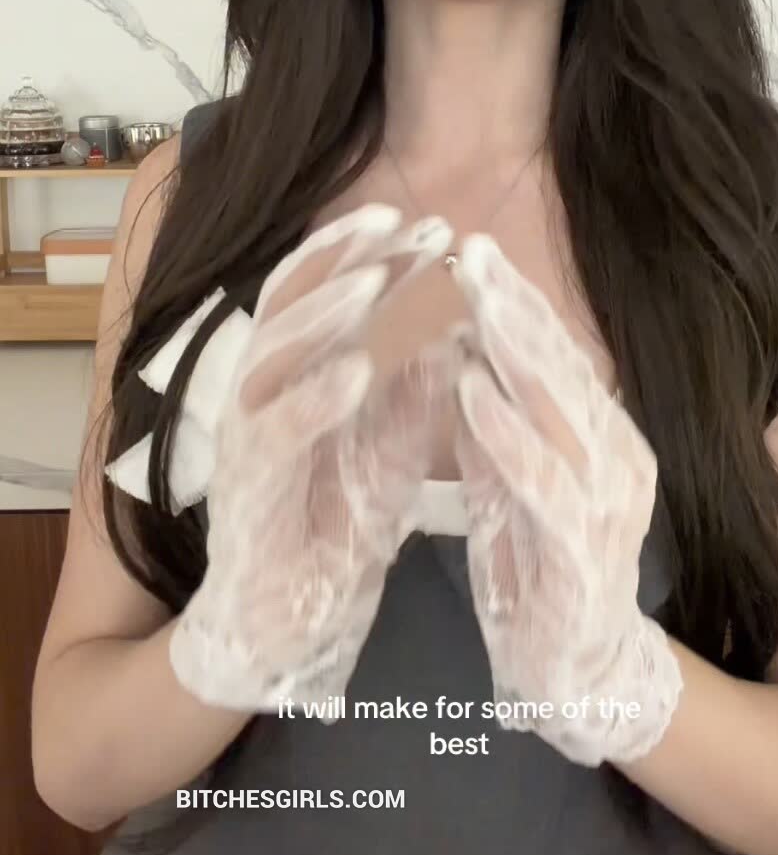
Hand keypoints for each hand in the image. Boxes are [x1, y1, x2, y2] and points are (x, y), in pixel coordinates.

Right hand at [168, 203, 460, 711]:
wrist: (280, 632)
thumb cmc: (330, 535)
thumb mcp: (386, 455)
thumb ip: (410, 396)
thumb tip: (454, 327)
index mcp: (294, 381)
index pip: (321, 294)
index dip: (367, 252)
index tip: (429, 223)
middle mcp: (260, 397)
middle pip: (291, 304)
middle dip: (350, 259)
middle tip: (412, 224)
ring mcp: (247, 443)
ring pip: (269, 355)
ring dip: (324, 313)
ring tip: (377, 277)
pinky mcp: (246, 494)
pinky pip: (274, 436)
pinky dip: (314, 399)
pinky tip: (358, 371)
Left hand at [450, 234, 682, 765]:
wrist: (578, 680)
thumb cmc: (539, 575)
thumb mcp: (510, 486)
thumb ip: (495, 426)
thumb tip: (462, 352)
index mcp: (602, 440)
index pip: (558, 357)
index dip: (518, 303)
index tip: (472, 251)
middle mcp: (616, 461)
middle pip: (563, 368)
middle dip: (514, 307)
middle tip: (470, 250)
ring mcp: (606, 505)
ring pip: (559, 408)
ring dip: (512, 349)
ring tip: (470, 298)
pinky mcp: (582, 551)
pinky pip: (542, 480)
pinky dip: (504, 431)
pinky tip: (470, 389)